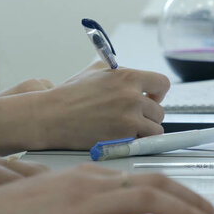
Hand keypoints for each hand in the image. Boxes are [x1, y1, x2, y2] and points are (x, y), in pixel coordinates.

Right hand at [0, 62, 169, 153]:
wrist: (51, 116)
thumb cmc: (70, 94)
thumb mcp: (97, 72)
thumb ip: (122, 74)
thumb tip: (140, 81)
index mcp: (127, 76)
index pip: (162, 83)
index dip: (158, 92)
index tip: (151, 97)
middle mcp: (131, 96)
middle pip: (159, 110)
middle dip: (148, 115)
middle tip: (133, 118)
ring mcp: (129, 118)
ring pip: (155, 129)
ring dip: (145, 131)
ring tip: (128, 129)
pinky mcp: (123, 138)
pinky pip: (143, 142)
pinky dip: (135, 142)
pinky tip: (121, 137)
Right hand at [0, 164, 213, 213]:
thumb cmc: (10, 210)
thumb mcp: (53, 193)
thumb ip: (85, 196)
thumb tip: (113, 208)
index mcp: (89, 174)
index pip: (143, 176)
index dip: (175, 189)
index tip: (193, 203)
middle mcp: (93, 183)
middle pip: (156, 182)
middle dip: (192, 198)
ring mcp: (87, 204)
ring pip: (150, 199)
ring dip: (187, 213)